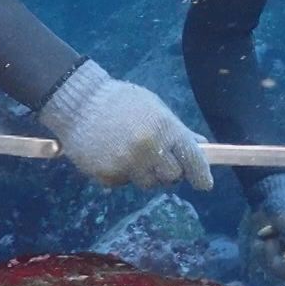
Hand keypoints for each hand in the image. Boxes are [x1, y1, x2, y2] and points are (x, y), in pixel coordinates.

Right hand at [38, 61, 213, 190]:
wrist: (79, 102)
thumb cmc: (121, 101)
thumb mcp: (155, 108)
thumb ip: (177, 130)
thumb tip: (200, 146)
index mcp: (165, 129)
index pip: (192, 159)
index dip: (201, 174)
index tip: (204, 184)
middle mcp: (149, 149)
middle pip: (172, 176)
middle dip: (169, 171)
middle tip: (158, 160)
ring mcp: (127, 164)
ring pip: (148, 183)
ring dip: (145, 173)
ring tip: (131, 153)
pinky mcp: (107, 175)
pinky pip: (123, 183)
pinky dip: (122, 174)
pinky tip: (112, 155)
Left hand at [244, 175, 284, 285]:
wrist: (267, 198)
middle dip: (281, 258)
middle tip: (275, 237)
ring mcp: (284, 261)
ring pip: (275, 270)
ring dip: (269, 251)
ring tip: (270, 233)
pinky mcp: (268, 259)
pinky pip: (262, 263)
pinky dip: (259, 249)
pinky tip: (262, 236)